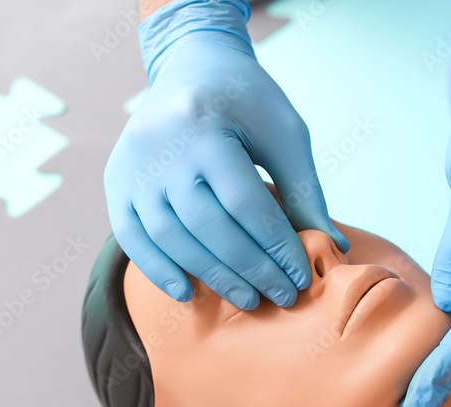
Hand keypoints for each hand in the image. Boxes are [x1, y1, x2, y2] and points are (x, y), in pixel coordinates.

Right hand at [104, 0, 347, 309]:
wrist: (192, 64)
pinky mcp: (117, 181)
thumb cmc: (247, 101)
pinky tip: (187, 293)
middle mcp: (161, 144)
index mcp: (203, 122)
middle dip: (249, 268)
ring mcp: (133, 165)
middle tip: (279, 297)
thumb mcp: (284, 133)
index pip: (245, 202)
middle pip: (207, 225)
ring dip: (210, 276)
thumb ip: (305, 191)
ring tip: (247, 298)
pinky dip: (158, 269)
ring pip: (170, 237)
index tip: (301, 277)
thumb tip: (333, 248)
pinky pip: (131, 237)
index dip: (275, 246)